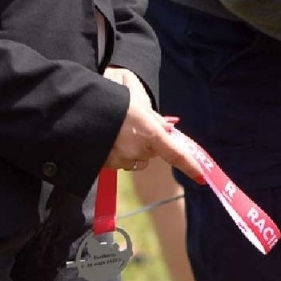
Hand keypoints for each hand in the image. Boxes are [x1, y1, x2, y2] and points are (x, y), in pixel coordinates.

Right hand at [101, 68, 205, 182]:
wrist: (79, 110)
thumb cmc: (112, 102)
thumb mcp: (137, 106)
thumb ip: (155, 120)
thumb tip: (170, 129)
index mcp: (150, 132)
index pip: (176, 154)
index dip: (190, 166)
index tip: (202, 177)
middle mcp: (138, 149)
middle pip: (153, 154)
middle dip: (150, 144)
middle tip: (136, 127)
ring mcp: (121, 159)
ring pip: (137, 160)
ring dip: (134, 151)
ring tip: (119, 133)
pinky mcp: (107, 165)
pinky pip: (121, 162)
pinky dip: (118, 154)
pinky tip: (108, 140)